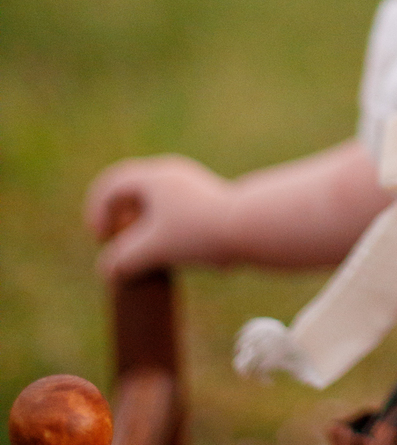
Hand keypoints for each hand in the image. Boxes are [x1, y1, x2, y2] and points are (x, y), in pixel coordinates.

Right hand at [84, 155, 232, 279]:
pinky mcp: (205, 199)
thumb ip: (124, 260)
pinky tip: (171, 252)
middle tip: (119, 243)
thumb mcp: (154, 249)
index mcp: (154, 177)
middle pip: (132, 190)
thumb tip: (108, 270)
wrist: (249, 226)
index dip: (97, 211)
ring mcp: (190, 185)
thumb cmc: (198, 232)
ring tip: (145, 253)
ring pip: (154, 201)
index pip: (112, 184)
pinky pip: (172, 209)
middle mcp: (171, 174)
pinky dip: (161, 228)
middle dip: (119, 218)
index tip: (102, 239)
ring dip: (141, 226)